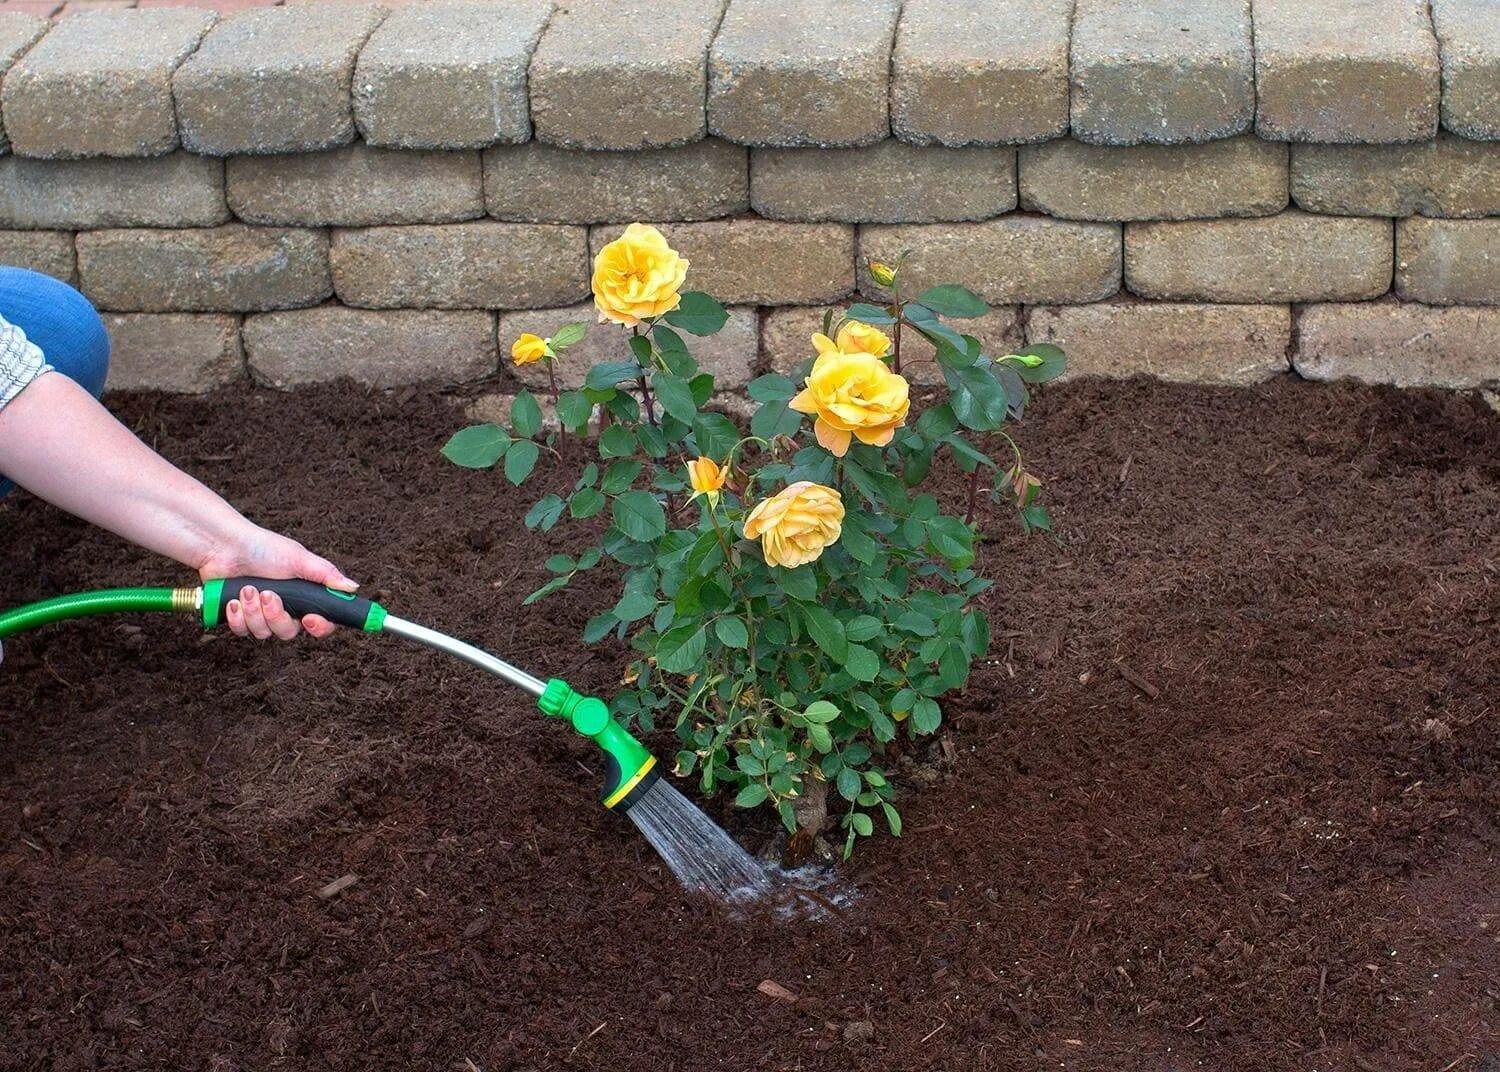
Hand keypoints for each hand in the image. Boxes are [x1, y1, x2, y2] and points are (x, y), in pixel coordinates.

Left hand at [195, 524, 357, 641]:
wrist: (224, 546)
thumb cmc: (262, 547)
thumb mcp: (299, 558)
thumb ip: (326, 575)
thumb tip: (352, 587)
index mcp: (302, 596)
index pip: (321, 622)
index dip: (319, 627)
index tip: (310, 619)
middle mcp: (283, 608)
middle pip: (289, 632)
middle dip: (276, 616)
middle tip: (269, 596)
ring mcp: (260, 615)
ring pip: (264, 633)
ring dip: (254, 612)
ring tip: (247, 590)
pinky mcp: (238, 618)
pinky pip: (242, 631)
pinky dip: (237, 616)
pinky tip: (233, 599)